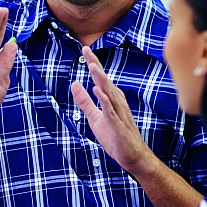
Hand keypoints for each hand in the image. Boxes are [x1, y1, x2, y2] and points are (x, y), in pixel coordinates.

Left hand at [70, 46, 152, 174]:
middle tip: (86, 49)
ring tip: (91, 65)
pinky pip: (111, 111)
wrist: (132, 157)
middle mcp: (116, 102)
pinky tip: (97, 91)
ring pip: (109, 92)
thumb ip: (84, 101)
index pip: (100, 78)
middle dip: (95, 65)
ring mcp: (118, 113)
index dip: (93, 63)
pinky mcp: (118, 125)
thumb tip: (74, 84)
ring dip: (100, 79)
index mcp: (111, 99)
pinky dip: (104, 100)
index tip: (84, 48)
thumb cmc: (115, 137)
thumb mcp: (94, 117)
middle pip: (104, 80)